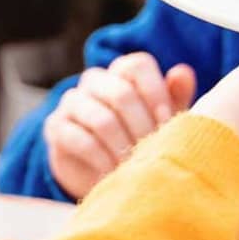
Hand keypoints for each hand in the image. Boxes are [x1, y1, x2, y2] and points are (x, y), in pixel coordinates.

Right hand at [43, 52, 198, 199]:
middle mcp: (94, 81)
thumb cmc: (137, 140)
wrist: (99, 172)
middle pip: (121, 92)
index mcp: (121, 73)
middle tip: (153, 153)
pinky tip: (112, 175)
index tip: (168, 123)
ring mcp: (71, 102)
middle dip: (142, 127)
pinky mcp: (55, 127)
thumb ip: (174, 97)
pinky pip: (79, 139)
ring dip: (123, 147)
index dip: (156, 92)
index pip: (137, 65)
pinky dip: (102, 160)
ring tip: (135, 167)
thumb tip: (183, 72)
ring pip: (101, 118)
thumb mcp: (160, 122)